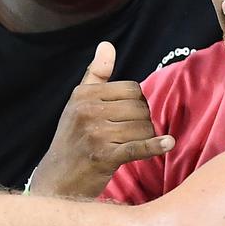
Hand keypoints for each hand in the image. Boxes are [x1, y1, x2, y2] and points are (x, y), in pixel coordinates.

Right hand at [29, 42, 172, 197]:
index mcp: (83, 95)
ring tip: (130, 146)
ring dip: (145, 139)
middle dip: (142, 122)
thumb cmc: (72, 140)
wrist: (56, 180)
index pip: (132, 89)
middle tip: (130, 135)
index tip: (128, 117)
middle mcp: (88, 111)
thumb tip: (107, 45)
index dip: (137, 103)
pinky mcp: (105, 156)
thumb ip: (95, 74)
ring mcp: (96, 134)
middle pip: (139, 108)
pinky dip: (156, 146)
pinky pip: (138, 147)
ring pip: (142, 127)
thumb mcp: (78, 104)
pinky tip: (168, 143)